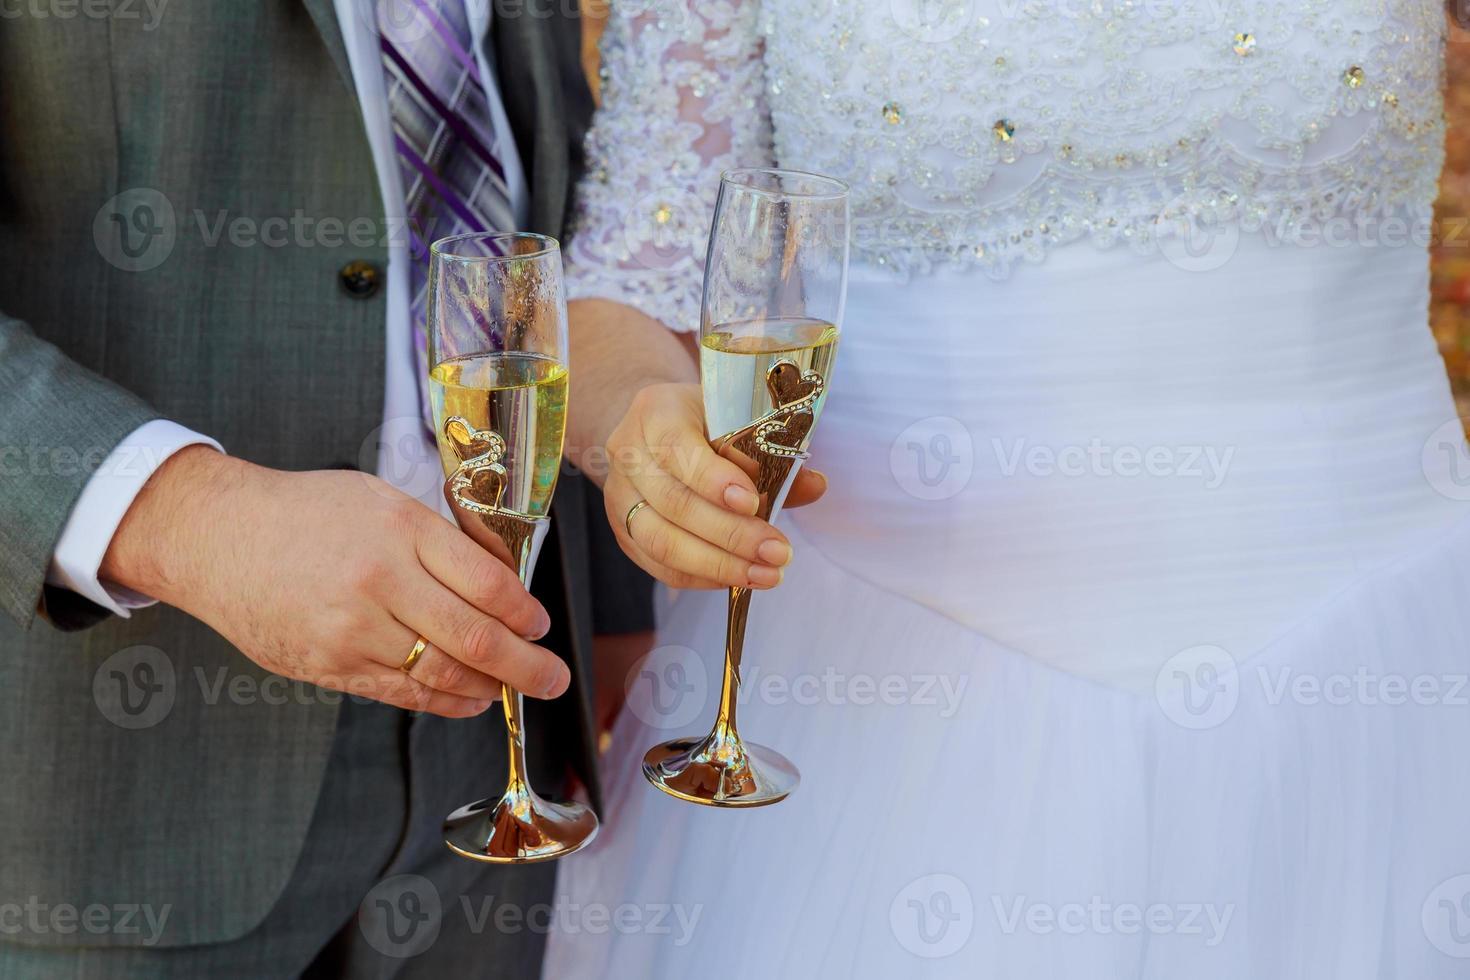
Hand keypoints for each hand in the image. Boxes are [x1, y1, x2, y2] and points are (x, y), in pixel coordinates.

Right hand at [101, 447, 569, 717]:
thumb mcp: (382, 500)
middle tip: (556, 678)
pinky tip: (469, 700)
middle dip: (527, 666)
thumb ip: (440, 540)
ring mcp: (352, 629)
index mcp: (401, 529)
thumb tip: (502, 584)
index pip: (488, 584)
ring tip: (513, 690)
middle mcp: (380, 580)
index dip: (526, 614)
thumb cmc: (307, 512)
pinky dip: (444, 702)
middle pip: (475, 638)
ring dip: (488, 688)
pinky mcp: (328, 664)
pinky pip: (402, 692)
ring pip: (442, 673)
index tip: (541, 626)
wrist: (218, 537)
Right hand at [603, 383, 825, 589]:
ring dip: (718, 564)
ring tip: (765, 574)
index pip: (677, 448)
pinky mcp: (623, 531)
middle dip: (730, 534)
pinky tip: (738, 578)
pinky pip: (659, 565)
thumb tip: (814, 486)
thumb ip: (773, 453)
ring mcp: (618, 495)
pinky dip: (701, 577)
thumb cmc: (708, 422)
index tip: (753, 503)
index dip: (713, 480)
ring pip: (662, 541)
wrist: (659, 432)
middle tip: (777, 552)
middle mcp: (628, 452)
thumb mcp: (739, 420)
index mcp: (656, 411)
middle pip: (673, 503)